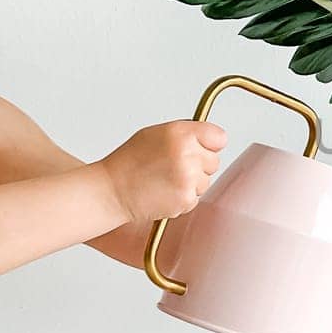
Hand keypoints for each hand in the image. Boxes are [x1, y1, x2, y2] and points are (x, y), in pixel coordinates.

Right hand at [96, 121, 227, 223]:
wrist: (112, 190)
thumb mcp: (156, 133)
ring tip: (165, 180)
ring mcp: (188, 178)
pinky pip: (196, 197)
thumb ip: (186, 133)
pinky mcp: (186, 199)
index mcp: (181, 133)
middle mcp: (188, 154)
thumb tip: (211, 139)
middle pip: (214, 161)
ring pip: (206, 181)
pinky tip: (164, 192)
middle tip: (173, 166)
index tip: (201, 147)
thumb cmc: (130, 162)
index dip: (210, 144)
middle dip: (199, 164)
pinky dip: (183, 197)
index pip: (219, 137)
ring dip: (191, 182)